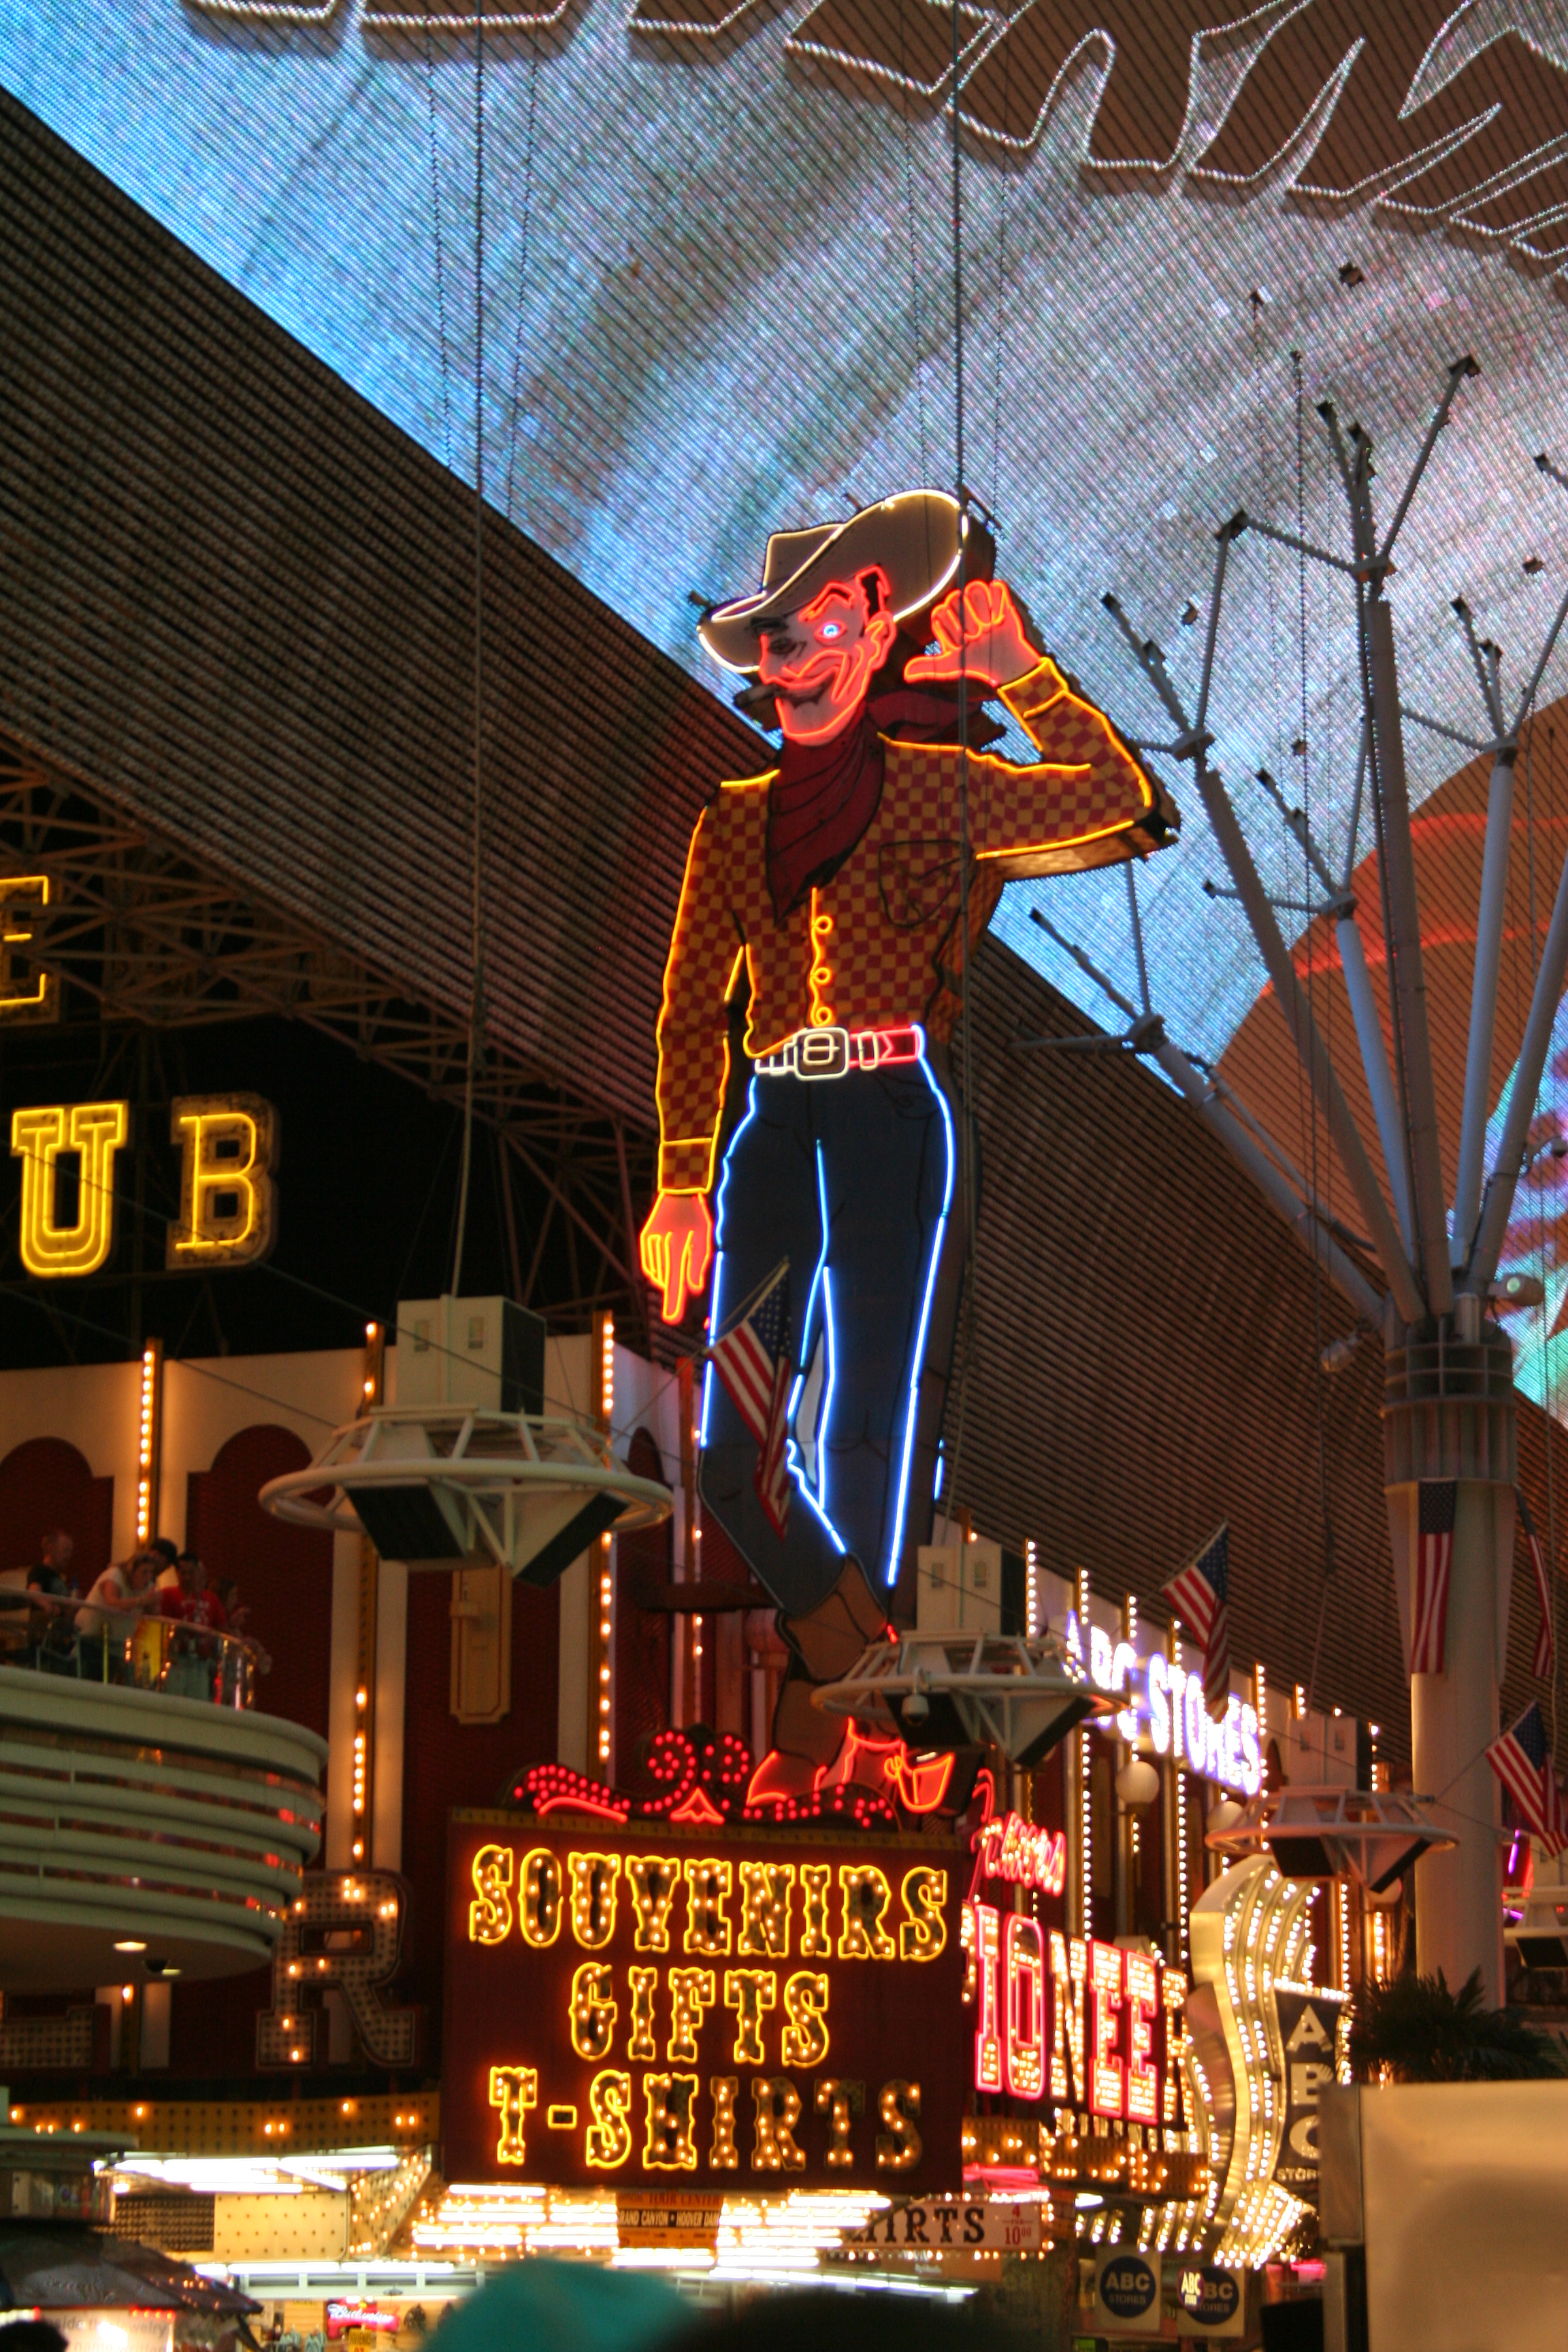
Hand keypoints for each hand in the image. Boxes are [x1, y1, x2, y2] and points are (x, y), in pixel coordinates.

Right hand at [640, 1190, 713, 1323]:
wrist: (678, 1191)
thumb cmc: (696, 1216)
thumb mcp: (704, 1238)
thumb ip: (698, 1265)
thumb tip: (693, 1289)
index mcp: (679, 1243)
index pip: (676, 1279)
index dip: (673, 1301)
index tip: (671, 1320)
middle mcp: (661, 1243)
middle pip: (666, 1279)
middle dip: (670, 1299)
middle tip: (672, 1318)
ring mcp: (649, 1240)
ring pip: (656, 1273)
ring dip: (667, 1279)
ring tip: (678, 1268)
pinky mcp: (644, 1238)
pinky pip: (648, 1264)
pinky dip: (657, 1271)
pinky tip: (667, 1268)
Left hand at [905, 578, 1041, 689]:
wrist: (1002, 661)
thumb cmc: (973, 661)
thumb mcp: (949, 666)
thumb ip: (928, 666)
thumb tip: (905, 675)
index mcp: (946, 615)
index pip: (940, 611)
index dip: (951, 630)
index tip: (961, 644)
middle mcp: (960, 603)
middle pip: (955, 599)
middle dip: (967, 623)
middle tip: (976, 636)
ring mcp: (978, 597)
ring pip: (974, 589)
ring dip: (983, 612)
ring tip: (989, 627)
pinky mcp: (997, 594)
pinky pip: (996, 587)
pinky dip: (999, 604)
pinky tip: (1000, 619)